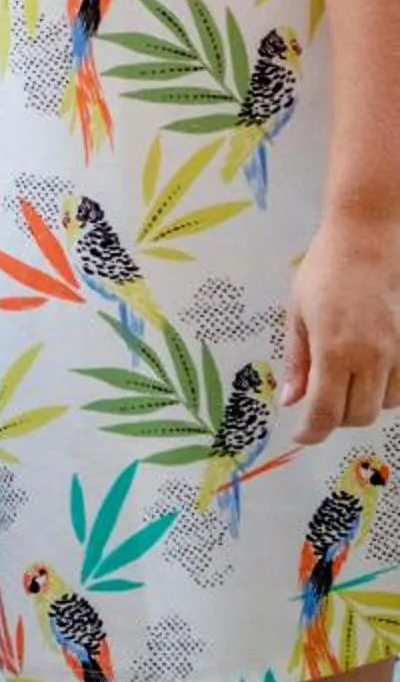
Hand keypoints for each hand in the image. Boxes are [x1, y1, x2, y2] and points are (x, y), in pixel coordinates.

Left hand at [283, 213, 399, 442]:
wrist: (367, 244)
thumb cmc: (323, 273)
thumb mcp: (297, 314)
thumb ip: (297, 361)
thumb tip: (292, 400)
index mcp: (334, 350)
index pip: (326, 411)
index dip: (312, 432)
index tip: (301, 437)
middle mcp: (370, 357)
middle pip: (357, 415)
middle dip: (334, 420)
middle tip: (317, 407)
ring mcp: (396, 354)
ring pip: (383, 406)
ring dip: (360, 406)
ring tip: (341, 387)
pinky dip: (383, 393)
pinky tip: (366, 377)